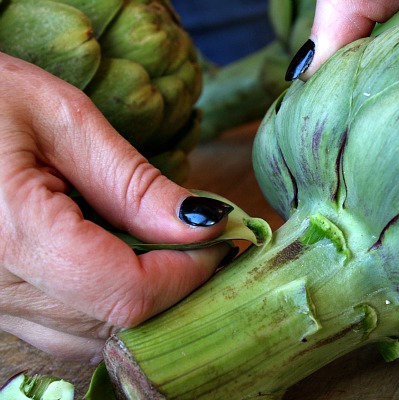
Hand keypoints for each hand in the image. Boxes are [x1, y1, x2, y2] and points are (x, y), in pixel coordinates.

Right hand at [0, 52, 230, 361]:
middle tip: (204, 246)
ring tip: (167, 250)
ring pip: (94, 338)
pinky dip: (110, 307)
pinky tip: (123, 264)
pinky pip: (66, 331)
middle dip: (177, 288)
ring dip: (146, 301)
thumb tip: (202, 225)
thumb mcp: (62, 120)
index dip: (190, 274)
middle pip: (118, 324)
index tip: (221, 241)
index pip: (131, 295)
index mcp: (14, 234)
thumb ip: (134, 183)